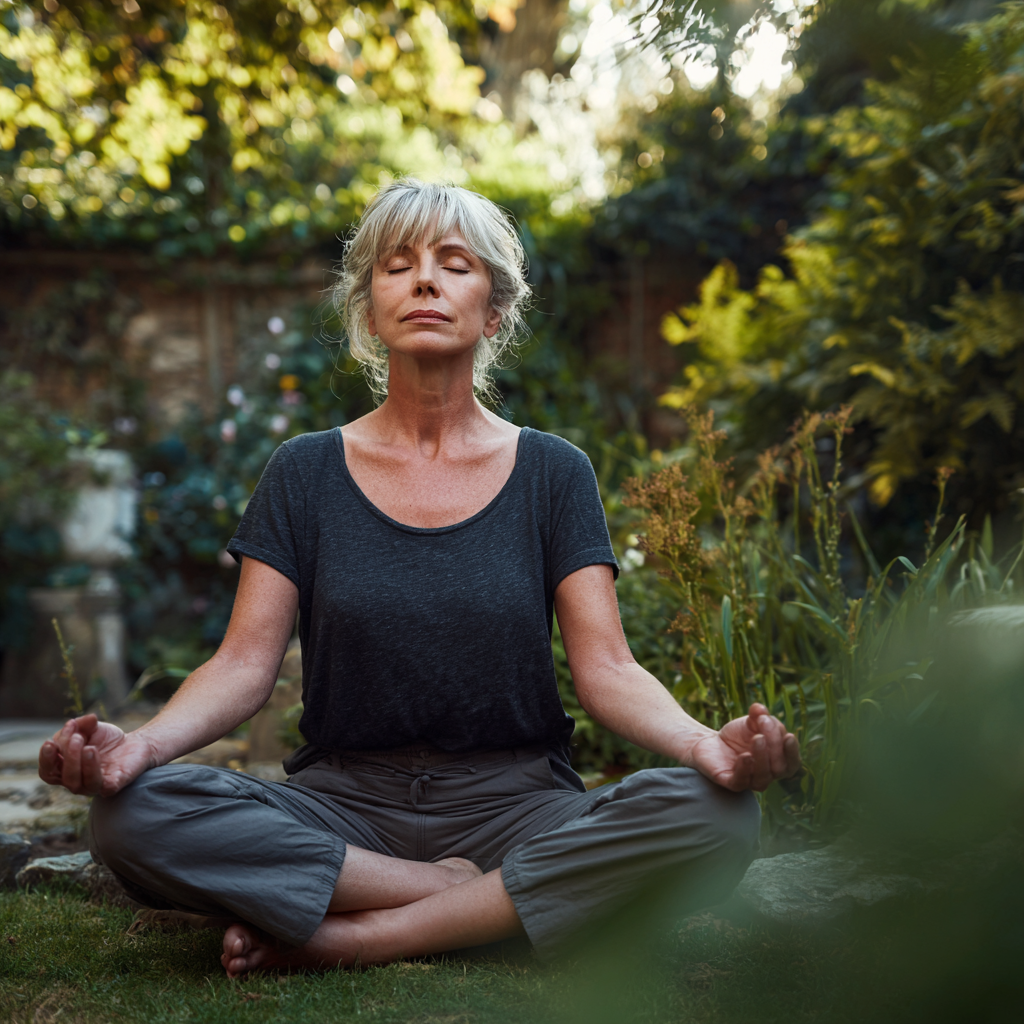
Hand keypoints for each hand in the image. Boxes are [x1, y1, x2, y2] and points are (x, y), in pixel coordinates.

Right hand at [38, 714, 155, 797]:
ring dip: (78, 763)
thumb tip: (73, 723)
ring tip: (88, 746)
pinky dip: (93, 770)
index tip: (50, 742)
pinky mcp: (112, 786)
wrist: (137, 743)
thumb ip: (80, 724)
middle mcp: (76, 780)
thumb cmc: (107, 739)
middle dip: (66, 756)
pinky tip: (94, 752)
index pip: (47, 771)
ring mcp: (93, 786)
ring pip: (77, 784)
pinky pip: (100, 786)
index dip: (46, 759)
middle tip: (77, 737)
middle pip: (61, 777)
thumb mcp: (91, 727)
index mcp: (65, 768)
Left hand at [689, 703, 800, 791]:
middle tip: (764, 726)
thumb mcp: (750, 722)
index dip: (793, 752)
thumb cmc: (737, 735)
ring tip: (757, 738)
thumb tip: (760, 709)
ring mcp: (749, 781)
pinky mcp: (731, 783)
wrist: (710, 742)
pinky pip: (740, 782)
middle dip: (775, 747)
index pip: (792, 762)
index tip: (789, 735)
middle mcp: (767, 774)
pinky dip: (744, 769)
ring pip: (762, 778)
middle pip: (780, 769)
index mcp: (777, 761)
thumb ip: (758, 715)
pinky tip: (745, 756)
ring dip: (762, 757)